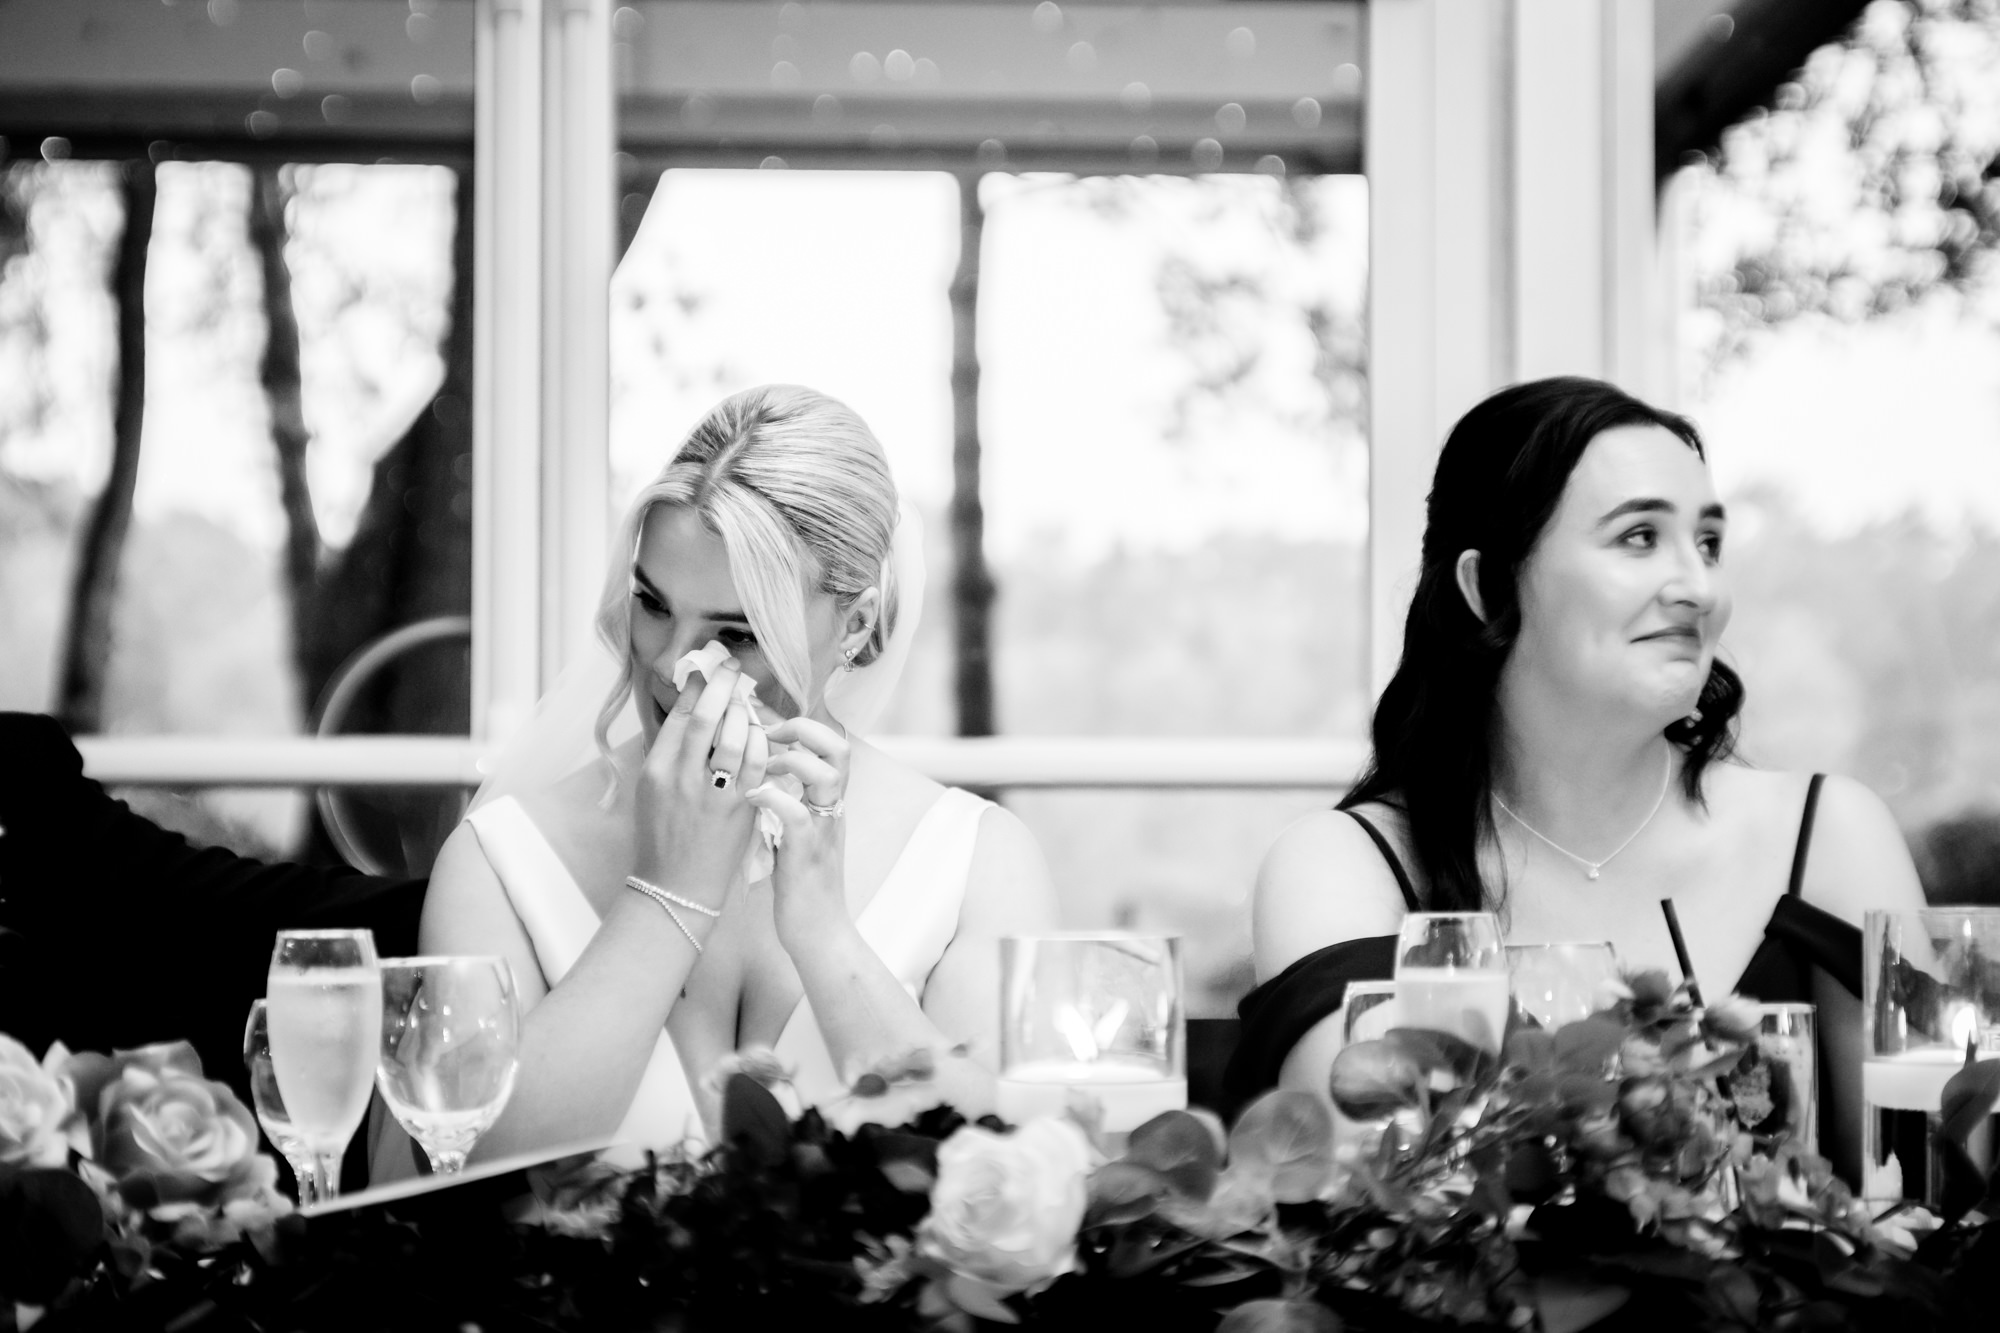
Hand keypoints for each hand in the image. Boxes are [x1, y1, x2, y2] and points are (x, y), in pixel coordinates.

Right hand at [632, 655, 769, 908]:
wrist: (676, 887)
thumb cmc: (663, 835)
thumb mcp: (651, 789)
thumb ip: (670, 750)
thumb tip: (691, 708)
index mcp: (657, 770)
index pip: (679, 716)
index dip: (696, 687)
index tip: (708, 668)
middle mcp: (683, 778)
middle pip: (706, 718)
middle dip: (722, 686)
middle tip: (731, 668)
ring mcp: (714, 793)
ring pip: (735, 736)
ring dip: (744, 712)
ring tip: (746, 701)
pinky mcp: (741, 807)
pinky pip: (758, 763)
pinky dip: (762, 742)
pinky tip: (762, 734)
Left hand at [745, 716, 849, 948]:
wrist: (819, 934)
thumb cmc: (800, 884)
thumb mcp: (799, 832)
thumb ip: (792, 800)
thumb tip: (765, 772)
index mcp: (829, 802)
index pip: (831, 745)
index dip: (801, 724)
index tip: (766, 723)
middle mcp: (832, 810)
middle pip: (838, 748)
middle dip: (802, 728)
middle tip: (768, 734)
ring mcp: (822, 831)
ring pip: (826, 774)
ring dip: (790, 759)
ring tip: (762, 765)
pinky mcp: (805, 855)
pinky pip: (796, 815)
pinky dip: (773, 798)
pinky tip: (751, 796)